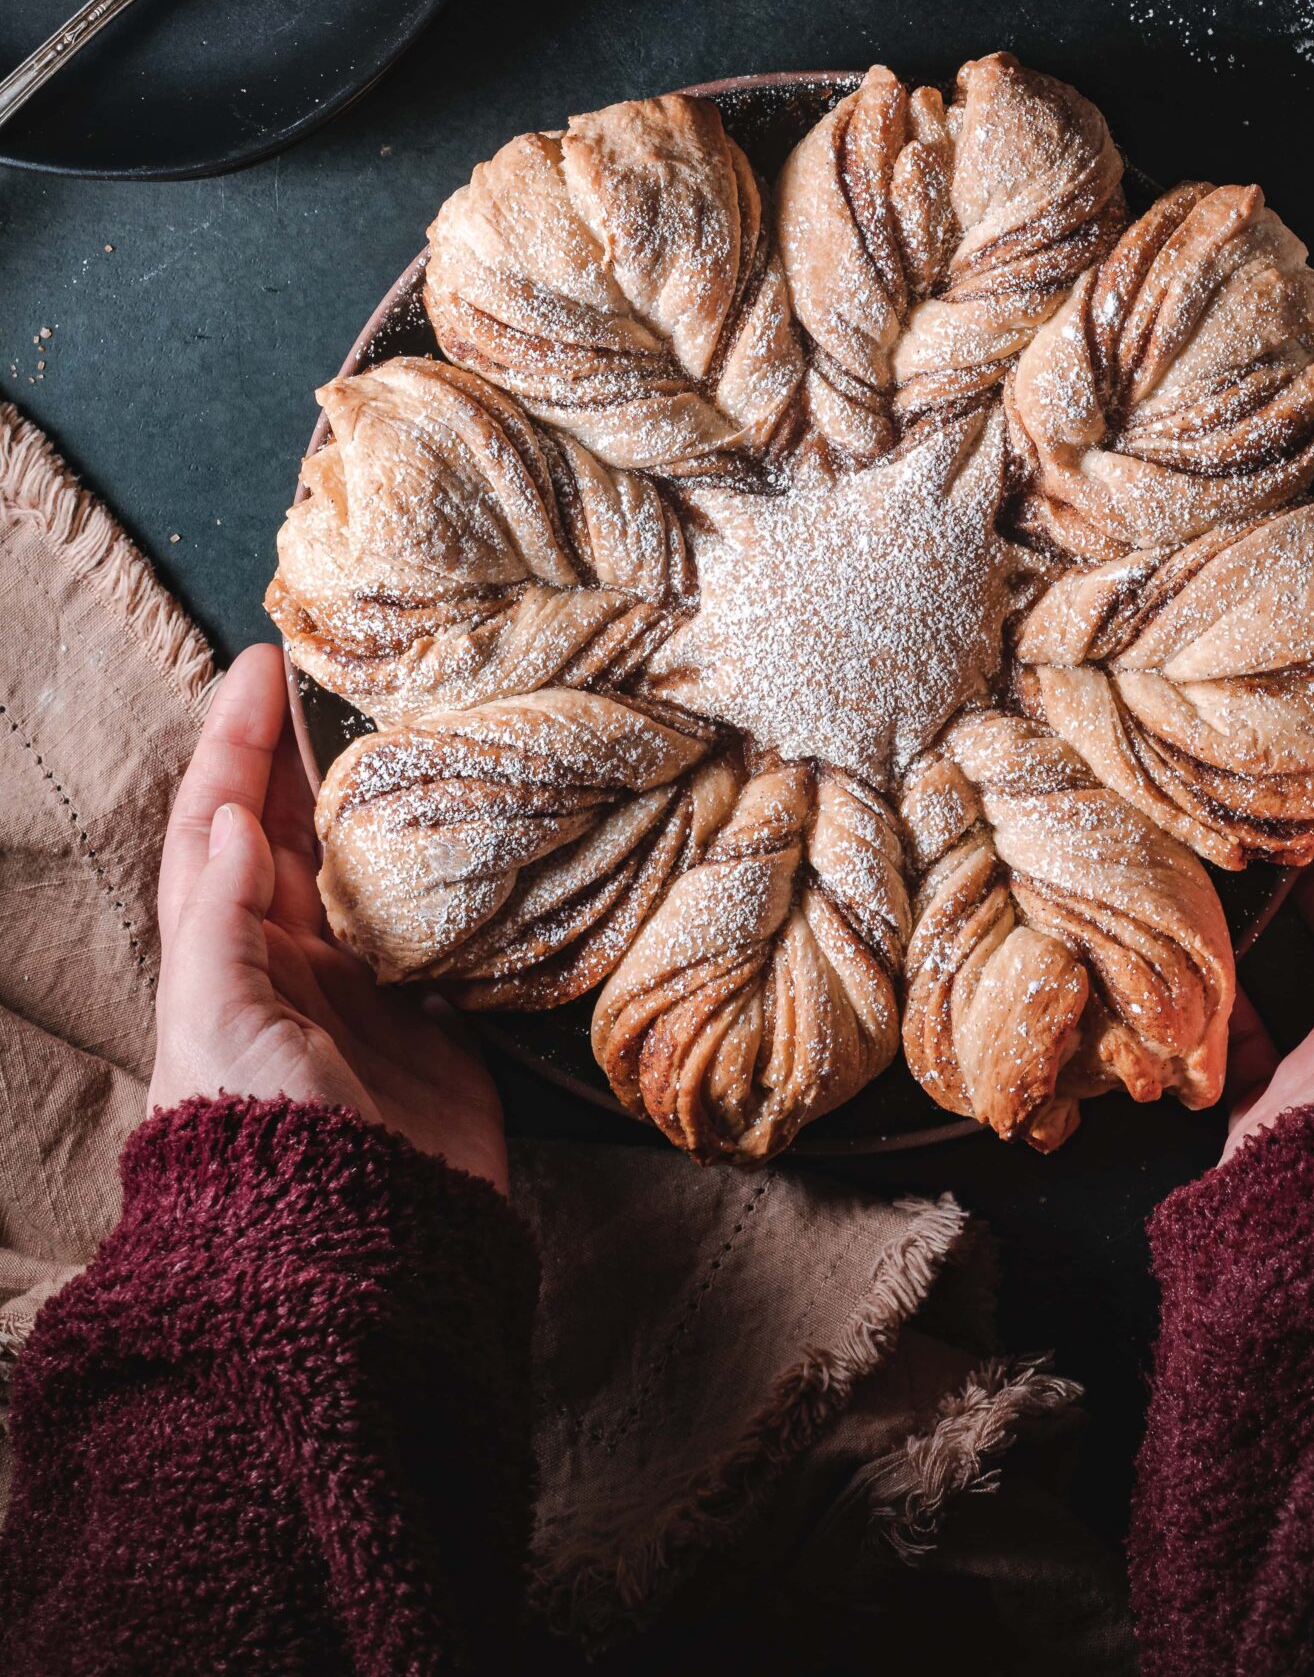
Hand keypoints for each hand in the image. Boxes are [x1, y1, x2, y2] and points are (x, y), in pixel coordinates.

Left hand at [149, 644, 507, 1194]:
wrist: (353, 1258)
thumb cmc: (264, 1138)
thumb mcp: (217, 1024)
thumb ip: (224, 922)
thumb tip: (236, 816)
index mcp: (227, 953)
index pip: (222, 822)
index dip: (236, 742)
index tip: (262, 660)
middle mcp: (295, 960)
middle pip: (303, 829)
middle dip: (316, 748)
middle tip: (354, 669)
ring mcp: (371, 990)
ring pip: (377, 866)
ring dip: (394, 798)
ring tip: (428, 721)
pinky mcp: (441, 1024)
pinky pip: (452, 925)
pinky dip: (466, 873)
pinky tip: (492, 825)